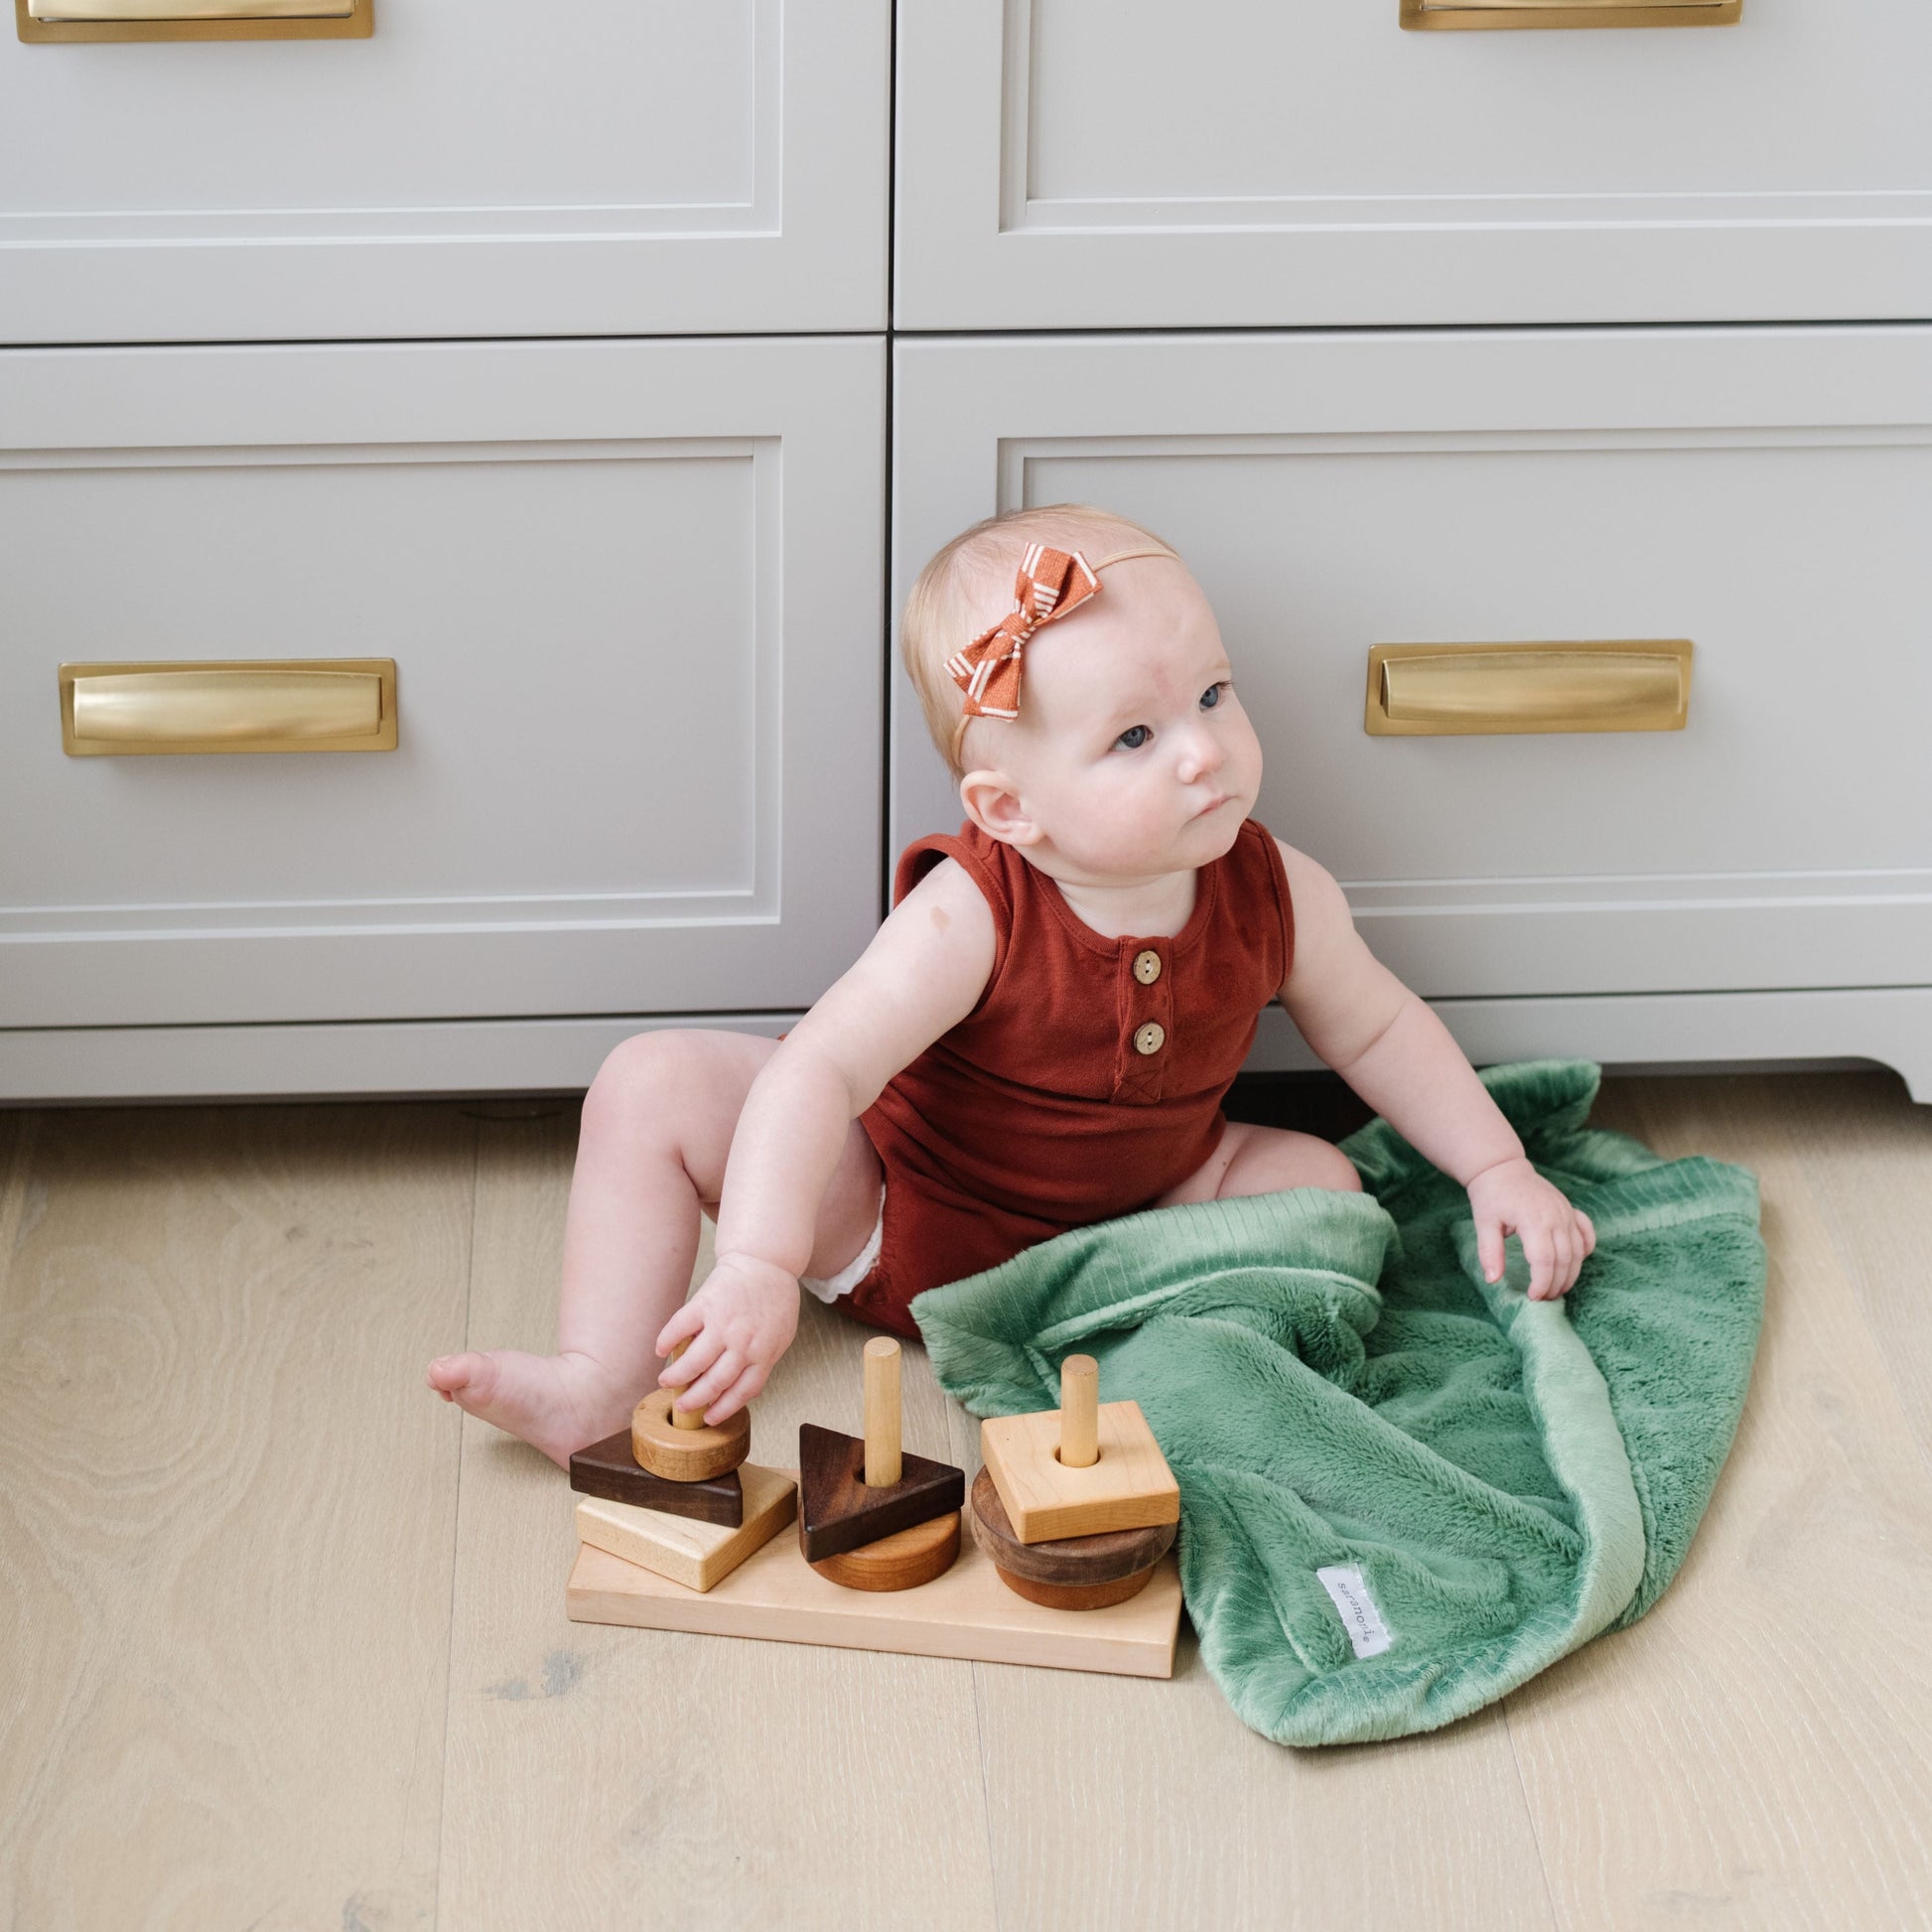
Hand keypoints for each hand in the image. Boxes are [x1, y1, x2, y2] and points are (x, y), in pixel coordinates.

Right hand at [655, 1251, 799, 1422]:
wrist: (767, 1261)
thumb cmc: (775, 1300)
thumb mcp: (781, 1336)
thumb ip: (764, 1361)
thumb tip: (745, 1391)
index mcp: (763, 1353)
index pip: (741, 1392)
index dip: (723, 1409)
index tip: (708, 1418)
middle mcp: (743, 1343)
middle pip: (714, 1383)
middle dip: (694, 1400)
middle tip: (681, 1406)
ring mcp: (723, 1324)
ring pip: (694, 1362)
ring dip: (676, 1377)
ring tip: (665, 1381)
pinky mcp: (705, 1304)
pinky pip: (679, 1328)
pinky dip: (666, 1342)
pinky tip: (660, 1350)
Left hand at [1467, 1157, 1596, 1301]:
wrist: (1502, 1168)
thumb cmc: (1491, 1196)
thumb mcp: (1483, 1223)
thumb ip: (1489, 1252)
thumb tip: (1493, 1280)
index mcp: (1533, 1220)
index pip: (1545, 1260)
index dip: (1542, 1283)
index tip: (1533, 1297)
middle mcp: (1556, 1216)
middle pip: (1565, 1259)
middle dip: (1556, 1284)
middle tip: (1544, 1298)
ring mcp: (1566, 1212)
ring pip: (1578, 1250)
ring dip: (1571, 1274)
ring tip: (1557, 1289)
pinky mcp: (1570, 1209)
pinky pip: (1586, 1232)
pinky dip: (1586, 1249)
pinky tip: (1577, 1263)